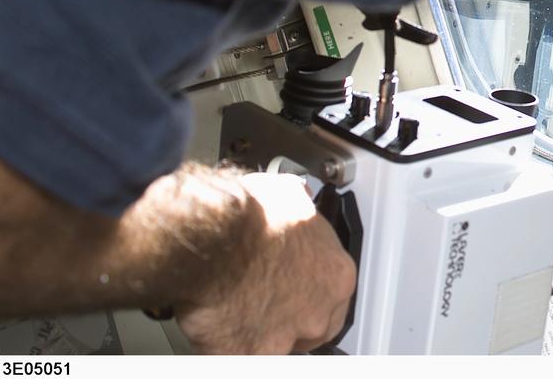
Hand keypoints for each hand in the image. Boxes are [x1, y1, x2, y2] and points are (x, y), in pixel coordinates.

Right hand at [176, 172, 357, 353]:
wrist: (216, 239)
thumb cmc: (252, 216)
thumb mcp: (289, 195)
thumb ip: (298, 207)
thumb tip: (294, 198)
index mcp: (337, 274)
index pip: (334, 294)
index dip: (311, 290)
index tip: (295, 284)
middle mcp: (319, 311)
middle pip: (313, 327)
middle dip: (292, 318)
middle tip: (265, 301)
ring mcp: (286, 337)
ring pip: (279, 347)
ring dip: (261, 333)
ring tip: (236, 312)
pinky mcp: (250, 354)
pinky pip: (240, 356)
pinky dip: (226, 347)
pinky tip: (216, 328)